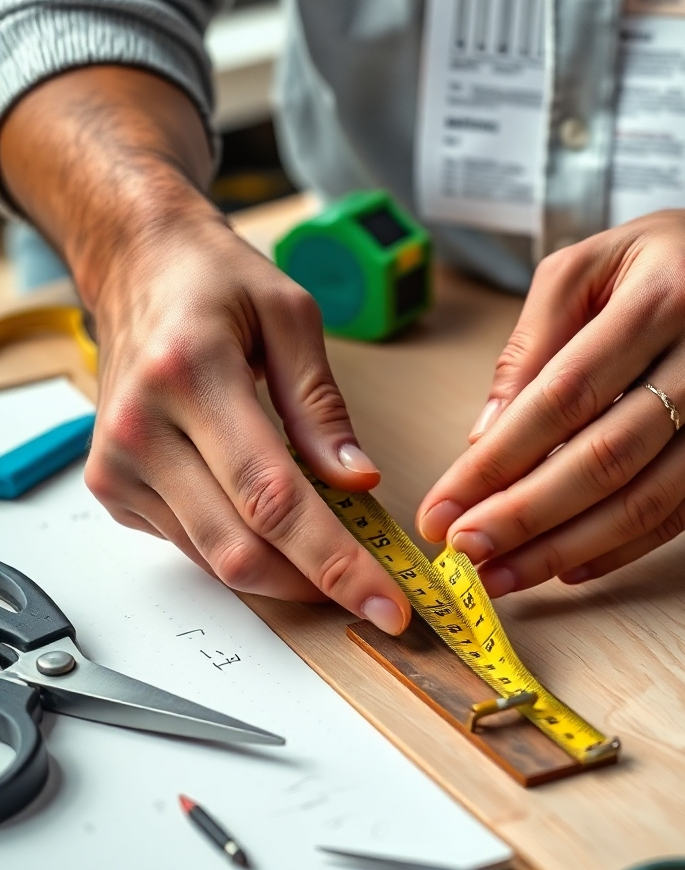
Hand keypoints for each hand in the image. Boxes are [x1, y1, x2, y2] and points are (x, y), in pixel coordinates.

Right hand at [84, 214, 410, 632]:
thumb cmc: (215, 282)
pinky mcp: (114, 488)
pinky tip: (284, 534)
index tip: (385, 601)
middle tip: (376, 597)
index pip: (272, 497)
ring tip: (338, 560)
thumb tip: (358, 482)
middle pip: (240, 546)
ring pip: (216, 559)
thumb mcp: (291, 318)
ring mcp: (119, 465)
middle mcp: (141, 429)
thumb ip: (322, 407)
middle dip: (318, 585)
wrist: (136, 268)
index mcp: (190, 375)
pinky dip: (248, 552)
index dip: (335, 560)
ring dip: (287, 575)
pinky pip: (193, 546)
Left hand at [416, 204, 684, 595]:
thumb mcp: (587, 266)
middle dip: (523, 516)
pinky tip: (567, 566)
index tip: (445, 505)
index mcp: (667, 296)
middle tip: (465, 551)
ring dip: (563, 548)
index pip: (566, 395)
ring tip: (503, 574)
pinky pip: (680, 516)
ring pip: (644, 502)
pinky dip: (618, 549)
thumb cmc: (669, 263)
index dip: (499, 459)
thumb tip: (485, 440)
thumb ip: (531, 348)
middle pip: (606, 459)